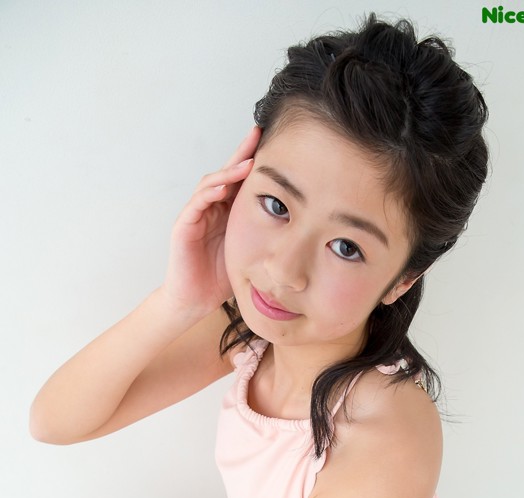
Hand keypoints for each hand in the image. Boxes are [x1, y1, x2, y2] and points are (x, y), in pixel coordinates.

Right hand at [162, 126, 261, 316]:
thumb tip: (302, 227)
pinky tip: (223, 188)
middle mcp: (212, 207)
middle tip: (258, 133)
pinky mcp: (183, 227)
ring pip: (211, 183)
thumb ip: (267, 236)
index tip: (275, 143)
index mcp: (228, 211)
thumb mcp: (251, 253)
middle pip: (226, 173)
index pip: (242, 180)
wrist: (195, 300)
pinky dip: (209, 194)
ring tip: (246, 163)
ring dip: (228, 172)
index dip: (256, 161)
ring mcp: (196, 214)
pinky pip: (196, 205)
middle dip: (242, 153)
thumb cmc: (220, 278)